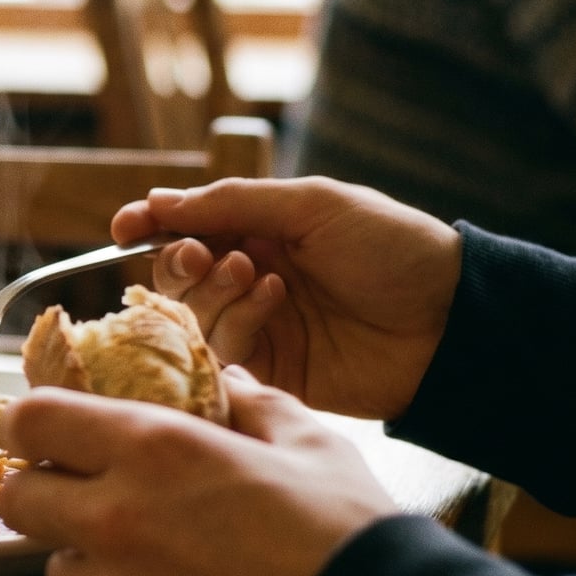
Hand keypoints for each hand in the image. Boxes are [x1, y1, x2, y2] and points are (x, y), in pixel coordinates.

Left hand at [0, 370, 396, 575]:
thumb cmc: (347, 530)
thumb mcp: (308, 441)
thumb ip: (250, 400)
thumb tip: (223, 376)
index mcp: (153, 449)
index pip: (30, 421)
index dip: (31, 425)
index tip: (47, 434)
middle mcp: (116, 521)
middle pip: (20, 499)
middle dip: (46, 493)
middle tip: (90, 498)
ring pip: (58, 573)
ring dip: (90, 563)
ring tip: (153, 564)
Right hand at [112, 176, 461, 421]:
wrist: (450, 321)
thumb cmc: (393, 248)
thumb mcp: (313, 204)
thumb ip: (233, 203)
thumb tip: (158, 202)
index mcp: (258, 232)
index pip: (182, 229)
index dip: (148, 226)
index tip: (126, 226)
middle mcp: (248, 279)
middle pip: (175, 277)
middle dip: (179, 262)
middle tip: (205, 255)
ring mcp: (259, 328)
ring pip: (190, 317)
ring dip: (213, 292)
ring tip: (260, 276)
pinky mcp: (270, 373)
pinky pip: (221, 354)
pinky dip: (236, 324)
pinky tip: (274, 304)